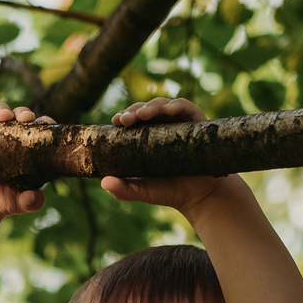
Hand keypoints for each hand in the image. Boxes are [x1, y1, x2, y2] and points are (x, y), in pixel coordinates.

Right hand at [0, 101, 45, 216]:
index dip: (43, 122)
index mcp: (25, 148)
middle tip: (24, 118)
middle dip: (23, 112)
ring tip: (2, 116)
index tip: (45, 122)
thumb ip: (31, 202)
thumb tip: (35, 197)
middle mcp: (8, 136)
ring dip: (0, 109)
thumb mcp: (17, 204)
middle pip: (18, 115)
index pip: (38, 128)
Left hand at [99, 96, 230, 216]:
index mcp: (148, 137)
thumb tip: (103, 182)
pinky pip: (187, 107)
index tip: (116, 122)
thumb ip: (123, 189)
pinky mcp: (197, 123)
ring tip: (142, 114)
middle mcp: (164, 126)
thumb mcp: (142, 191)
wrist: (200, 197)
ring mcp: (180, 123)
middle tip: (125, 119)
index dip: (125, 117)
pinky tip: (169, 110)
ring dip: (152, 106)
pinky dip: (177, 105)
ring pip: (164, 105)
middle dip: (134, 111)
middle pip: (147, 109)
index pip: (134, 120)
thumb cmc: (170, 191)